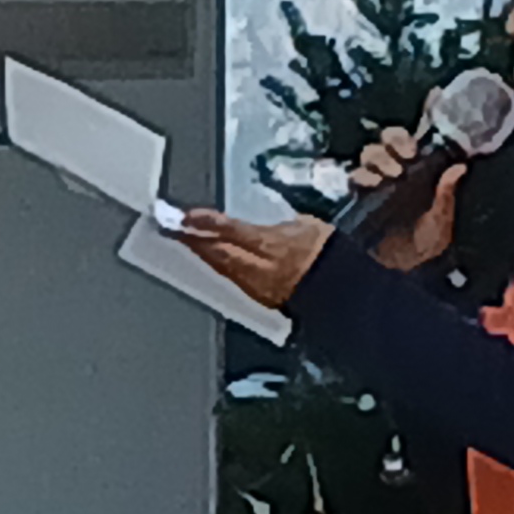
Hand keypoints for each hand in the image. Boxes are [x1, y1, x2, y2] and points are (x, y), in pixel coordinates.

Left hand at [176, 208, 333, 309]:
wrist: (343, 291)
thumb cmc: (328, 254)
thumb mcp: (307, 225)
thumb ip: (280, 220)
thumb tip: (264, 215)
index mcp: (275, 244)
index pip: (232, 232)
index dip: (206, 223)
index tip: (184, 215)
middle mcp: (262, 267)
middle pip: (219, 252)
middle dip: (193, 239)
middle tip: (171, 225)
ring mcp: (258, 285)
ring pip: (221, 267)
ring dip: (200, 253)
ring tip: (182, 238)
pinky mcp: (260, 297)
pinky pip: (231, 278)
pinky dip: (216, 265)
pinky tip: (207, 258)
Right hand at [345, 126, 466, 274]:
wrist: (409, 264)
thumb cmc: (430, 239)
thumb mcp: (442, 216)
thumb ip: (446, 193)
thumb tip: (459, 167)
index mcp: (414, 170)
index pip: (401, 141)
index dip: (401, 140)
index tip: (410, 153)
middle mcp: (392, 172)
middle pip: (379, 147)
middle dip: (386, 154)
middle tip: (397, 171)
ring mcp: (374, 185)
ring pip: (365, 160)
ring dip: (374, 165)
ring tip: (385, 181)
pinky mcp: (359, 199)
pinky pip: (353, 180)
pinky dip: (360, 179)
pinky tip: (371, 188)